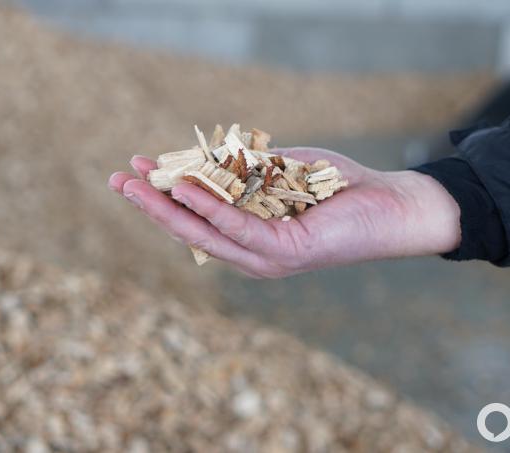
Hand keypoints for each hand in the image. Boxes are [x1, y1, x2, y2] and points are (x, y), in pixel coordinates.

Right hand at [108, 148, 460, 277]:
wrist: (392, 206)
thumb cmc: (340, 186)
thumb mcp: (285, 170)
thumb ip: (247, 169)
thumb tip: (206, 157)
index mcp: (251, 236)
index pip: (197, 216)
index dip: (164, 193)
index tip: (137, 167)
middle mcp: (253, 253)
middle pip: (190, 229)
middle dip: (151, 204)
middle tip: (117, 179)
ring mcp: (266, 258)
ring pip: (205, 233)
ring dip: (168, 207)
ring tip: (135, 182)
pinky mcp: (285, 254)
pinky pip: (237, 229)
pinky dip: (209, 208)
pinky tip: (184, 187)